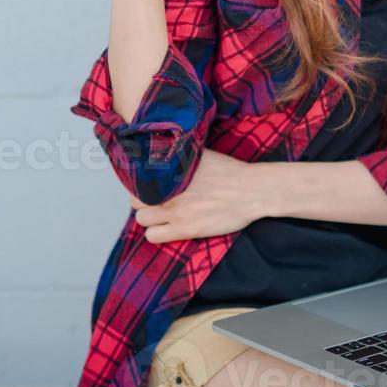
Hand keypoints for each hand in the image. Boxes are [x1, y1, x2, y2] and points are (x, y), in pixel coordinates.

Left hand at [129, 150, 284, 243]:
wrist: (251, 190)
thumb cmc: (230, 171)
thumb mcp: (202, 155)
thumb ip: (181, 156)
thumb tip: (168, 149)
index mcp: (171, 171)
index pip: (137, 179)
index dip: (141, 185)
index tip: (150, 187)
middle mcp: (169, 191)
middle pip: (135, 201)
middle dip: (144, 202)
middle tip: (156, 202)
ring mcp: (175, 212)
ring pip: (141, 220)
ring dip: (150, 219)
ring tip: (162, 216)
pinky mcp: (184, 229)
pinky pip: (152, 237)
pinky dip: (157, 233)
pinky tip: (169, 228)